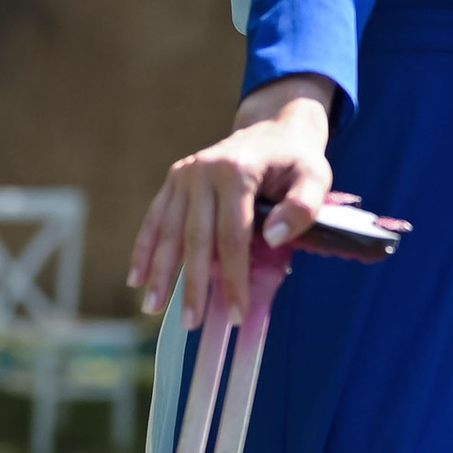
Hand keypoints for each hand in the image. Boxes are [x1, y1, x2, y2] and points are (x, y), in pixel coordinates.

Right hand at [130, 79, 335, 324]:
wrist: (274, 129)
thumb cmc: (297, 161)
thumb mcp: (316, 178)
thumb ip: (303, 207)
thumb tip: (273, 237)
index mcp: (238, 171)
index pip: (233, 236)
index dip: (233, 277)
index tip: (235, 314)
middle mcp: (204, 170)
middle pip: (195, 238)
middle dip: (193, 283)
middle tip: (191, 323)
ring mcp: (185, 174)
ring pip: (168, 230)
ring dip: (159, 271)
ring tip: (152, 308)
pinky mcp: (174, 178)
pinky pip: (155, 218)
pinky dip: (144, 248)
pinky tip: (136, 278)